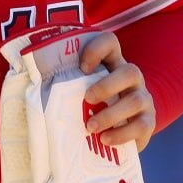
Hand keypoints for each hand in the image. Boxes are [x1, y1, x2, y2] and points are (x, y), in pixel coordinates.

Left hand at [78, 32, 156, 152]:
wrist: (119, 132)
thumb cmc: (92, 108)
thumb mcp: (81, 93)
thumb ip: (67, 88)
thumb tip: (33, 92)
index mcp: (113, 64)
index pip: (110, 43)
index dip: (96, 49)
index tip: (81, 67)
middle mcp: (132, 79)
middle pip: (130, 71)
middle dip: (107, 86)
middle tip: (87, 99)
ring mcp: (143, 99)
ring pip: (136, 100)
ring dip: (111, 114)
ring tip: (90, 127)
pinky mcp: (149, 121)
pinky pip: (141, 125)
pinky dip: (121, 134)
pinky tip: (105, 139)